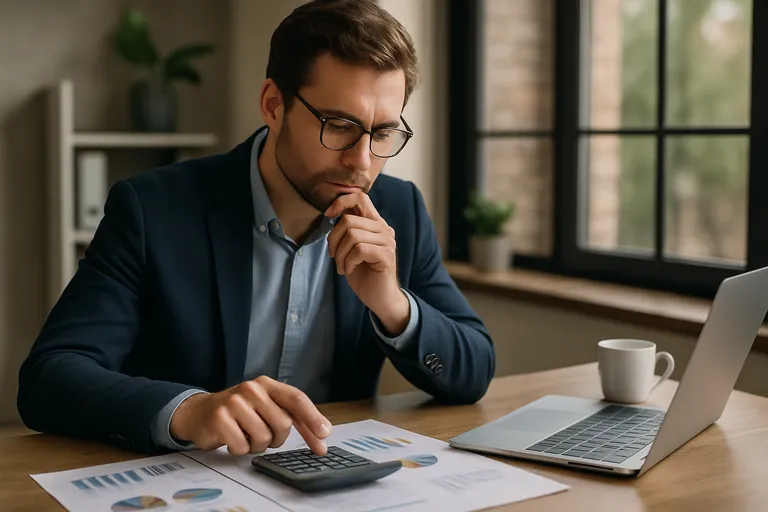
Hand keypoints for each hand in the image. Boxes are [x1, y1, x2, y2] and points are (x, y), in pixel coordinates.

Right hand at [170, 376, 331, 455]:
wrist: (199, 412)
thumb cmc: (239, 412)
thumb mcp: (265, 405)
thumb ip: (291, 416)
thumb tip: (322, 434)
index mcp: (267, 384)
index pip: (296, 398)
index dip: (313, 417)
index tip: (325, 433)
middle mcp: (252, 389)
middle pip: (282, 424)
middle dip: (277, 438)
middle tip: (264, 435)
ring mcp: (234, 403)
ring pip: (263, 438)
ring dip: (257, 445)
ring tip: (245, 435)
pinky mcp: (220, 420)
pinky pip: (242, 447)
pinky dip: (239, 449)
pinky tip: (232, 439)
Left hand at [325, 192, 409, 335]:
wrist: (379, 298)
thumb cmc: (363, 273)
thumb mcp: (351, 248)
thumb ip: (347, 230)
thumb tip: (332, 213)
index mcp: (375, 223)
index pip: (360, 197)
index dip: (340, 202)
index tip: (328, 215)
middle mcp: (384, 229)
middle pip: (349, 219)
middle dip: (334, 239)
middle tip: (334, 256)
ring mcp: (387, 241)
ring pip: (352, 235)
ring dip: (340, 254)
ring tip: (342, 266)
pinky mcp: (386, 255)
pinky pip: (359, 250)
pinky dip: (348, 262)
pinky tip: (349, 270)